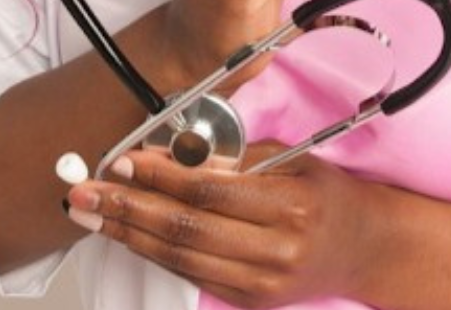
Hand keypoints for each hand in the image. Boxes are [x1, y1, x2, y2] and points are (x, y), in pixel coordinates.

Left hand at [64, 143, 383, 307]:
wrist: (366, 248)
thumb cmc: (328, 195)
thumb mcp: (294, 162)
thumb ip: (238, 159)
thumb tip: (175, 154)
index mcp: (290, 204)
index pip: (209, 189)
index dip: (160, 177)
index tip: (123, 161)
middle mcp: (275, 249)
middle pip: (186, 227)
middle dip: (127, 208)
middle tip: (84, 191)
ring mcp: (262, 281)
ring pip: (180, 256)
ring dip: (128, 234)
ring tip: (91, 214)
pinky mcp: (251, 301)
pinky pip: (192, 274)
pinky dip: (155, 253)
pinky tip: (128, 235)